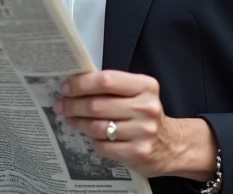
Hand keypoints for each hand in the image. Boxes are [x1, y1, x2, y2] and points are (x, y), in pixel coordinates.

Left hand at [54, 70, 216, 180]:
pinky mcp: (137, 152)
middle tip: (61, 105)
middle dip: (73, 104)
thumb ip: (113, 87)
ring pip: (97, 127)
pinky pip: (103, 145)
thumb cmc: (145, 115)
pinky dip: (93, 140)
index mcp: (146, 86)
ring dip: (78, 122)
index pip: (106, 80)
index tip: (66, 88)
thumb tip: (75, 86)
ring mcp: (143, 132)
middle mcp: (146, 107)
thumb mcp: (138, 94)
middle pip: (98, 104)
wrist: (171, 145)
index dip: (82, 84)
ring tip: (70, 119)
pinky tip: (91, 136)